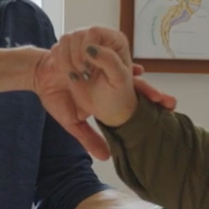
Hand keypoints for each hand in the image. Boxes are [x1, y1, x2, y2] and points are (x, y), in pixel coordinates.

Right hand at [34, 28, 174, 160]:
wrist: (39, 76)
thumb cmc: (58, 96)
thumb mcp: (73, 121)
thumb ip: (89, 138)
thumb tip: (105, 158)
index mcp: (109, 89)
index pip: (133, 95)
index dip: (149, 99)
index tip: (169, 107)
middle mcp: (108, 74)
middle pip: (133, 82)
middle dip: (149, 91)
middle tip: (165, 101)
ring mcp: (98, 61)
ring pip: (120, 66)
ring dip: (130, 72)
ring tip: (141, 75)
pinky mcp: (86, 49)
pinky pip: (98, 53)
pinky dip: (105, 58)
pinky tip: (111, 61)